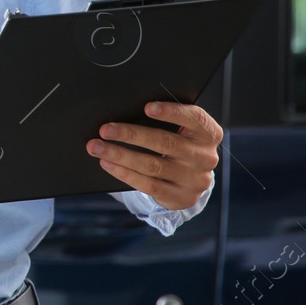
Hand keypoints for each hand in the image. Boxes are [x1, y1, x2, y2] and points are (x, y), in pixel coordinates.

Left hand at [86, 101, 221, 210]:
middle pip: (165, 142)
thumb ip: (164, 120)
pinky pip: (149, 184)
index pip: (194, 118)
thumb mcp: (180, 130)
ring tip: (96, 147)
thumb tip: (125, 109)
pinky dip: (124, 173)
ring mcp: (195, 179)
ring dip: (120, 154)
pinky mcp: (181, 197)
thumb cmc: (177, 143)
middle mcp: (205, 156)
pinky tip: (107, 163)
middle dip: (131, 135)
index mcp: (208, 133)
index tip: (146, 107)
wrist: (190, 180)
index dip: (171, 112)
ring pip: (153, 165)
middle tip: (105, 129)